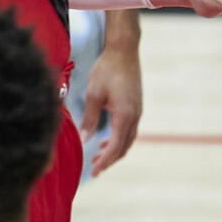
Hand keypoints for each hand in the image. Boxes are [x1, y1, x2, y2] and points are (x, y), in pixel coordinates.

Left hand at [79, 41, 142, 174]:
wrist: (123, 50)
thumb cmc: (106, 69)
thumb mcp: (93, 93)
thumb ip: (90, 118)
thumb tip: (84, 139)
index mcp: (125, 116)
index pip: (115, 147)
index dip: (105, 161)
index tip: (93, 171)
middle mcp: (135, 116)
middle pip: (124, 147)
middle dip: (110, 159)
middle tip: (94, 168)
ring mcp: (137, 111)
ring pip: (128, 139)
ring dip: (115, 149)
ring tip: (99, 155)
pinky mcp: (135, 105)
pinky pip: (129, 129)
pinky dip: (119, 138)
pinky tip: (107, 137)